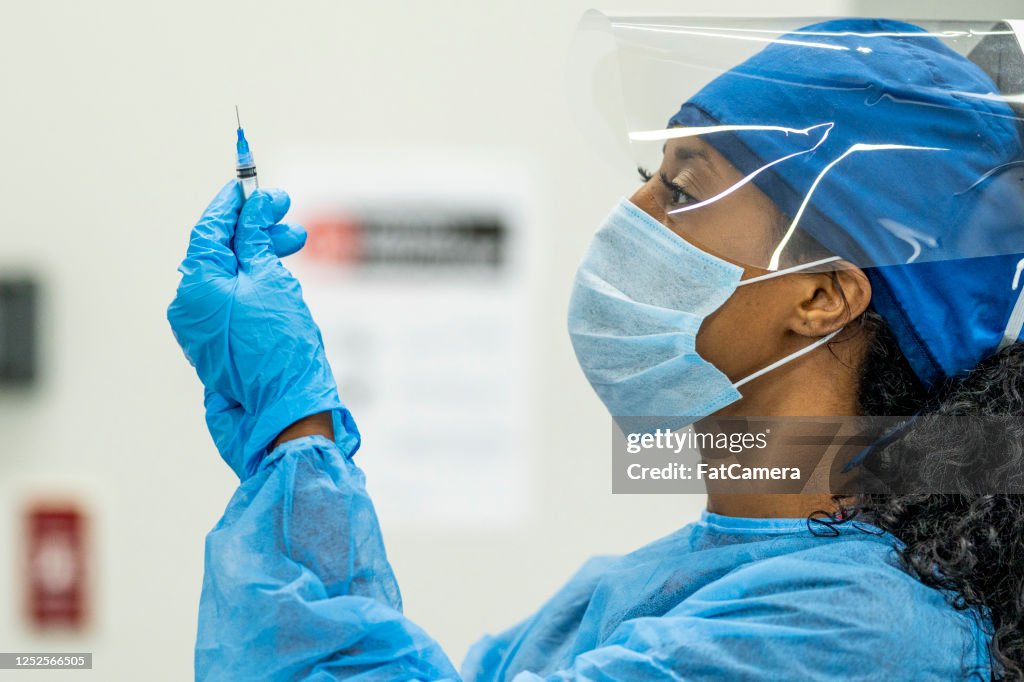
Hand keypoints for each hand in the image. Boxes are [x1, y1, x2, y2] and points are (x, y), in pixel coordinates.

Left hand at [168, 181, 358, 478]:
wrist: (286, 408)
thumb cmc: (280, 347)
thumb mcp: (272, 279)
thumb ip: (256, 237)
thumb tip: (253, 207)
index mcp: (195, 287)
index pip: (209, 231)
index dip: (233, 205)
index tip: (251, 186)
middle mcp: (189, 308)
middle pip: (219, 253)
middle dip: (254, 231)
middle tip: (287, 217)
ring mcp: (202, 330)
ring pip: (229, 276)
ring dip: (260, 256)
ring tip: (294, 246)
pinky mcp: (219, 345)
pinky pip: (233, 301)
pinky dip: (256, 283)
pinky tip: (282, 277)